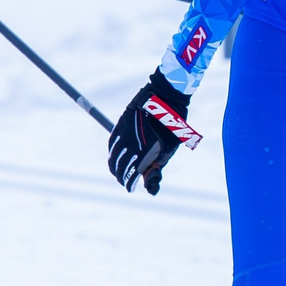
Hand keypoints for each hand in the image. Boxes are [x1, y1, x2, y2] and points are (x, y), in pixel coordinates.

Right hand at [109, 70, 201, 194]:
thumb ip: (159, 163)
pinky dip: (112, 151)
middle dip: (121, 176)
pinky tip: (114, 156)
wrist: (166, 97)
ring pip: (113, 155)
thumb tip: (151, 180)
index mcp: (146, 151)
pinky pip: (112, 142)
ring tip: (117, 171)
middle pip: (120, 166)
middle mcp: (132, 144)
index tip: (130, 187)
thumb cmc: (172, 124)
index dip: (129, 182)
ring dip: (114, 166)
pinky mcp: (121, 124)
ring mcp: (125, 133)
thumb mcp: (170, 147)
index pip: (132, 173)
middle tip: (125, 181)